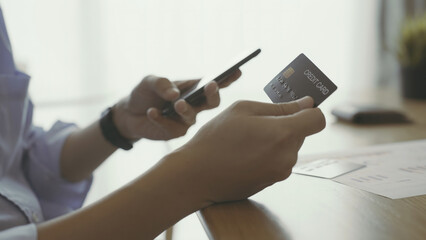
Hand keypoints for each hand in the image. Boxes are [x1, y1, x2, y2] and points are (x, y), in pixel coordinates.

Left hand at [112, 71, 240, 140]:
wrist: (128, 113)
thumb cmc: (145, 93)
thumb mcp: (150, 81)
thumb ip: (161, 83)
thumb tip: (174, 94)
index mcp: (192, 89)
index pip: (213, 84)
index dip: (227, 78)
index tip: (237, 71)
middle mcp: (194, 106)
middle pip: (212, 102)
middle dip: (213, 94)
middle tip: (210, 85)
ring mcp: (185, 121)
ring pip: (192, 117)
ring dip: (185, 109)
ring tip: (176, 103)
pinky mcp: (174, 133)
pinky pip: (170, 127)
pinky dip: (160, 118)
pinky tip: (152, 111)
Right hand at [169, 96, 324, 205]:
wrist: (196, 175)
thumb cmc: (216, 138)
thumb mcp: (243, 110)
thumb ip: (280, 106)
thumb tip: (307, 103)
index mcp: (283, 133)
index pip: (317, 119)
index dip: (309, 110)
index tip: (297, 107)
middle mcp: (287, 156)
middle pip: (301, 133)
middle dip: (285, 125)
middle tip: (256, 123)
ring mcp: (280, 172)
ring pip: (288, 147)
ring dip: (275, 141)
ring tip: (246, 140)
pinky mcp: (272, 182)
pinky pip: (278, 161)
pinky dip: (267, 154)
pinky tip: (245, 154)